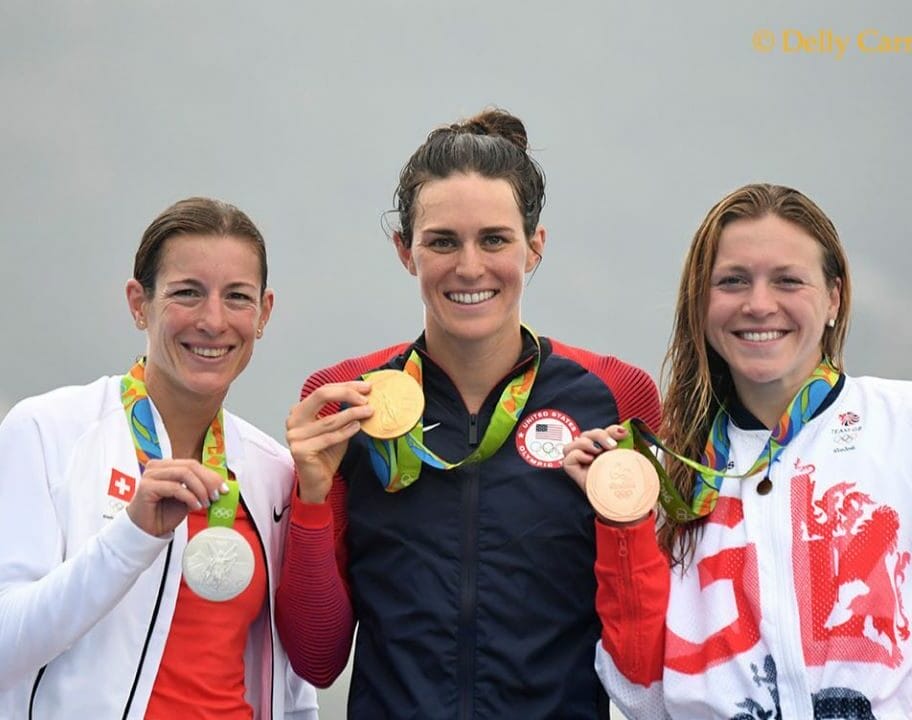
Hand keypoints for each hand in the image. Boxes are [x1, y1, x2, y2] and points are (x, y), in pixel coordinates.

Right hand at [126, 459, 226, 536]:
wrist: (145, 530)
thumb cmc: (163, 514)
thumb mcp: (188, 498)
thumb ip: (199, 489)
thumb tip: (221, 486)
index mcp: (167, 465)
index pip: (193, 464)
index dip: (211, 475)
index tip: (223, 488)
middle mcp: (158, 466)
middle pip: (190, 466)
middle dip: (208, 481)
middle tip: (217, 495)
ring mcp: (150, 475)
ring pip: (184, 474)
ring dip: (200, 489)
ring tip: (205, 503)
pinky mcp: (146, 486)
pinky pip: (175, 487)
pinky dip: (189, 497)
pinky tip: (195, 507)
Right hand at [286, 381, 373, 503]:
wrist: (318, 481)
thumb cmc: (327, 453)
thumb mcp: (338, 428)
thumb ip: (345, 412)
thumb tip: (365, 396)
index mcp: (300, 410)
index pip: (323, 390)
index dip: (346, 386)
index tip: (366, 388)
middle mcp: (294, 420)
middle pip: (321, 395)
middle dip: (346, 393)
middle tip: (366, 398)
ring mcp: (294, 435)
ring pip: (329, 420)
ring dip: (352, 414)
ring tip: (368, 412)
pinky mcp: (300, 450)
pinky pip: (328, 438)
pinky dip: (345, 431)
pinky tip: (357, 427)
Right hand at [561, 424, 628, 492]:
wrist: (619, 498)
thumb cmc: (622, 479)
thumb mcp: (625, 456)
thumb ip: (622, 441)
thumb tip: (623, 430)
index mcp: (602, 448)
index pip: (602, 432)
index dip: (610, 430)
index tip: (622, 434)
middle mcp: (590, 453)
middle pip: (587, 434)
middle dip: (600, 435)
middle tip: (612, 446)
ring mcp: (580, 461)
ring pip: (574, 441)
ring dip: (586, 442)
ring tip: (598, 451)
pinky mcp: (572, 469)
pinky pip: (567, 457)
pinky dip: (577, 454)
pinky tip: (589, 460)